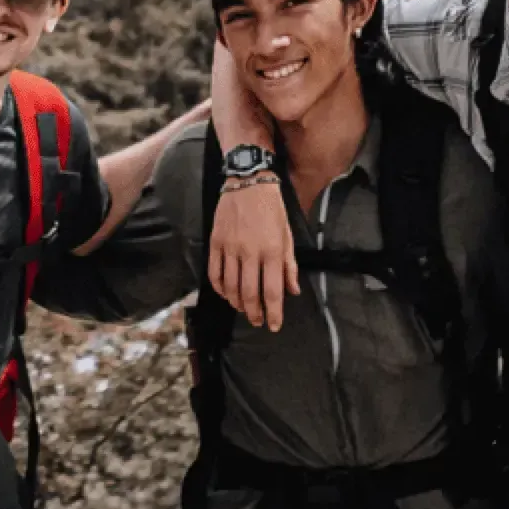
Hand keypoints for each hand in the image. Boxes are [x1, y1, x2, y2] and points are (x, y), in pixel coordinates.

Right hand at [208, 178, 299, 330]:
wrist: (248, 182)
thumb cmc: (272, 208)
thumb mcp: (288, 235)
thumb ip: (289, 265)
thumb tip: (293, 290)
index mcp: (272, 251)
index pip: (273, 291)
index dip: (274, 313)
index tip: (273, 326)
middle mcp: (250, 252)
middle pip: (249, 294)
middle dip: (254, 313)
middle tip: (258, 321)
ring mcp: (230, 248)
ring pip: (230, 287)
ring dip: (237, 303)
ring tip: (243, 309)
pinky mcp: (216, 243)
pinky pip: (215, 273)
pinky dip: (220, 288)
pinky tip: (226, 293)